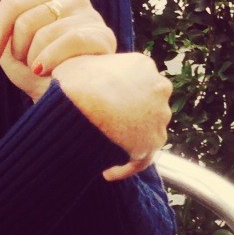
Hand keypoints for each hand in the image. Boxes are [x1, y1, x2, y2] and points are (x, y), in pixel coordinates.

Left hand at [0, 0, 116, 101]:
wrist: (64, 97)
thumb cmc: (36, 65)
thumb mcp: (6, 39)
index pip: (13, 3)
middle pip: (27, 20)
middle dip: (19, 50)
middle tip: (28, 63)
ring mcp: (92, 16)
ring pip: (45, 34)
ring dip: (35, 60)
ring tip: (43, 68)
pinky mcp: (103, 36)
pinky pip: (69, 42)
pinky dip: (51, 61)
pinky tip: (49, 72)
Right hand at [51, 52, 172, 180]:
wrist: (80, 109)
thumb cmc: (73, 84)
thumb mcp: (74, 62)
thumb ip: (84, 65)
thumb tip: (77, 73)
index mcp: (142, 64)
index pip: (134, 79)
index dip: (116, 92)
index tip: (100, 103)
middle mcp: (159, 87)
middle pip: (144, 102)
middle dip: (126, 113)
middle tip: (102, 125)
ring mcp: (160, 115)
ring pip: (146, 128)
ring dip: (127, 139)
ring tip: (102, 150)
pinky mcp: (154, 141)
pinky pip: (142, 157)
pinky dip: (125, 166)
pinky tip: (107, 172)